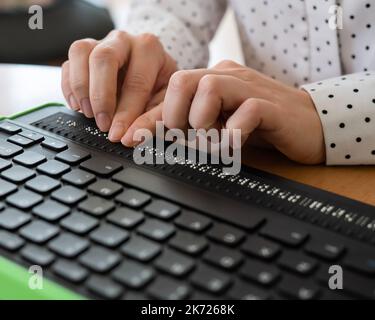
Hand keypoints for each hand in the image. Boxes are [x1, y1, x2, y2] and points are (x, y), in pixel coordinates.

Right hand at [61, 30, 176, 140]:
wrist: (153, 73)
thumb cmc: (159, 87)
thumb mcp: (165, 105)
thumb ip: (152, 121)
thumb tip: (130, 137)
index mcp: (150, 50)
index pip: (135, 81)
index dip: (125, 112)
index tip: (118, 134)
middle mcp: (124, 41)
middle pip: (103, 58)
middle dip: (100, 96)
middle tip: (102, 123)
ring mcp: (101, 43)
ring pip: (80, 53)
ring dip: (81, 88)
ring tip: (89, 114)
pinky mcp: (84, 53)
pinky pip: (68, 63)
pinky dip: (69, 87)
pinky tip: (78, 106)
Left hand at [127, 60, 324, 163]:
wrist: (310, 124)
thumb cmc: (261, 126)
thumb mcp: (221, 125)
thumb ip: (193, 127)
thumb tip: (157, 137)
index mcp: (212, 80)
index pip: (170, 92)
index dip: (147, 117)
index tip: (129, 139)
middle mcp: (227, 78)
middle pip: (182, 80)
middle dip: (172, 115)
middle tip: (183, 137)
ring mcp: (249, 89)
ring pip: (209, 88)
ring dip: (201, 122)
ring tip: (211, 140)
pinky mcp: (271, 106)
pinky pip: (246, 111)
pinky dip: (233, 134)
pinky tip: (234, 145)